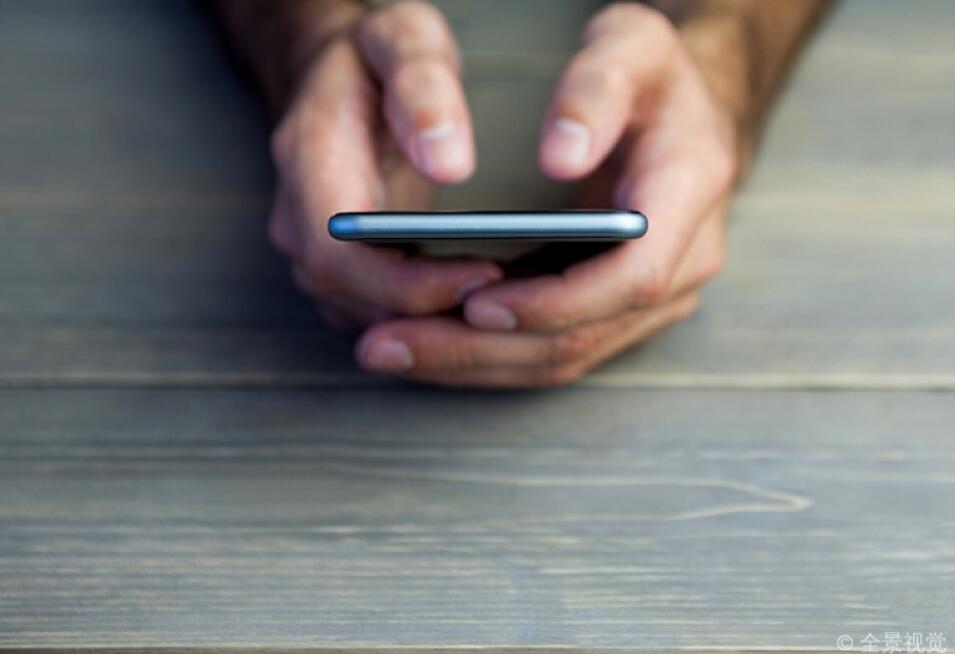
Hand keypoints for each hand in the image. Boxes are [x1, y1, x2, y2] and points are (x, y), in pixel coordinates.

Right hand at [269, 0, 500, 328]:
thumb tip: (447, 162)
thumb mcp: (402, 38)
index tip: (482, 277)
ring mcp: (312, 251)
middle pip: (353, 297)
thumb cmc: (371, 59)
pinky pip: (377, 314)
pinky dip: (427, 318)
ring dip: (434, 323)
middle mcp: (299, 219)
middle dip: (433, 310)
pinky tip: (479, 305)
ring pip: (366, 317)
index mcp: (308, 160)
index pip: (340, 254)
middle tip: (514, 300)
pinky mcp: (338, 270)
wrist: (335, 79)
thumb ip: (423, 87)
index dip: (408, 283)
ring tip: (507, 307)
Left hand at [357, 3, 737, 385]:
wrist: (689, 117)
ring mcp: (658, 296)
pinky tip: (431, 343)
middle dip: (483, 347)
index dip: (554, 301)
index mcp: (688, 194)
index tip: (477, 303)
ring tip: (392, 349)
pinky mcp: (621, 310)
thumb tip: (562, 154)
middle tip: (391, 343)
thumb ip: (596, 90)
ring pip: (564, 354)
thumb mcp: (632, 45)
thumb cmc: (654, 77)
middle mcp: (684, 260)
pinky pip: (556, 348)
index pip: (632, 276)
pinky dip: (491, 354)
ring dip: (475, 361)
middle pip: (582, 333)